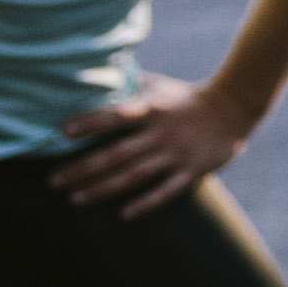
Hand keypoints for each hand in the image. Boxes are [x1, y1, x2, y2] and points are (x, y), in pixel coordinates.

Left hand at [51, 74, 259, 216]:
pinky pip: (167, 191)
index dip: (90, 123)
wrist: (235, 106)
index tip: (61, 132)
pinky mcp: (193, 170)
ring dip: (103, 188)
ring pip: (135, 175)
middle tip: (52, 181)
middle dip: (83, 168)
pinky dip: (146, 204)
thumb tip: (92, 71)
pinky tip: (124, 215)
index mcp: (153, 109)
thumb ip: (129, 84)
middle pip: (117, 154)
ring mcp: (178, 153)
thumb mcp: (160, 86)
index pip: (116, 115)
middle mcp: (162, 133)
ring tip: (74, 199)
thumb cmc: (187, 97)